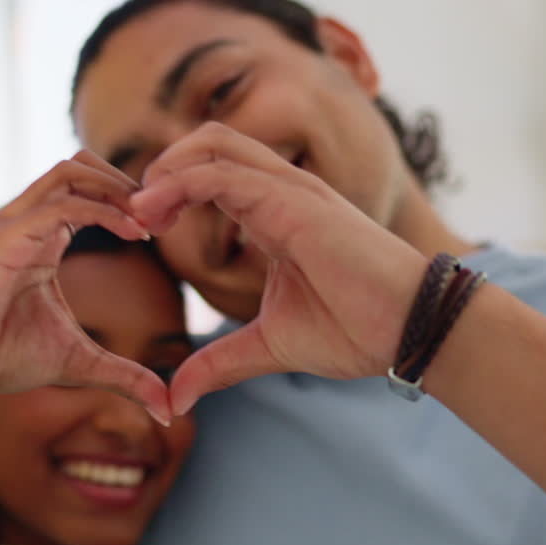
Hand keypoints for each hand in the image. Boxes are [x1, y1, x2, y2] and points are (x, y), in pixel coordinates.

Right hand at [0, 151, 170, 423]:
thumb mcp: (78, 364)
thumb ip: (124, 376)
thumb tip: (167, 407)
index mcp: (41, 238)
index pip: (87, 191)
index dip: (128, 202)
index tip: (162, 232)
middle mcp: (26, 221)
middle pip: (81, 166)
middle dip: (127, 183)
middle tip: (163, 218)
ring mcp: (13, 224)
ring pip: (70, 171)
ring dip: (117, 188)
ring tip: (149, 222)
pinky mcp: (6, 238)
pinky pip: (61, 205)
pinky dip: (102, 211)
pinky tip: (133, 234)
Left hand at [131, 122, 427, 413]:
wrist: (411, 331)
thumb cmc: (357, 331)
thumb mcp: (268, 347)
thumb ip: (219, 364)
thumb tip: (175, 399)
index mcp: (275, 213)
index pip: (211, 173)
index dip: (169, 191)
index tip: (141, 229)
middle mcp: (282, 191)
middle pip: (208, 142)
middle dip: (160, 168)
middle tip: (134, 216)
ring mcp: (290, 190)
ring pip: (212, 145)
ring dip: (164, 171)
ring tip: (137, 212)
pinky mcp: (294, 203)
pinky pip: (224, 174)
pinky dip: (181, 184)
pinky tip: (154, 214)